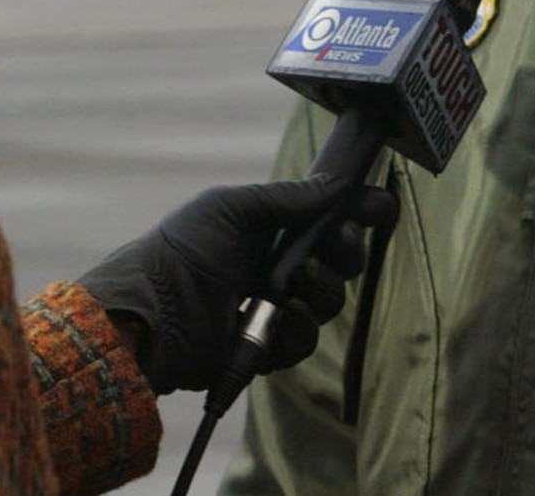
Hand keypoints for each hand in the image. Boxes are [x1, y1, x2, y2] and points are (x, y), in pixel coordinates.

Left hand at [75, 173, 396, 393]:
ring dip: (324, 288)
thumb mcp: (230, 208)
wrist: (153, 313)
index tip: (381, 207)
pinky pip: (304, 339)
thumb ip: (285, 198)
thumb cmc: (183, 250)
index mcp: (267, 228)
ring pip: (329, 300)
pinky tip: (285, 315)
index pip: (326, 219)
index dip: (358, 213)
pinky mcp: (266, 349)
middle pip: (338, 260)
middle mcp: (275, 266)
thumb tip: (334, 185)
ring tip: (298, 283)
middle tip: (340, 238)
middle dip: (347, 249)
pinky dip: (300, 327)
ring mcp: (272, 309)